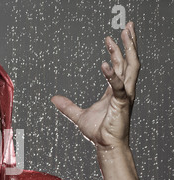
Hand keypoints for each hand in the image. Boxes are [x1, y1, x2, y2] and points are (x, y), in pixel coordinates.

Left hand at [51, 22, 139, 151]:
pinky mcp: (122, 104)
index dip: (116, 51)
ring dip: (128, 50)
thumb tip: (54, 98)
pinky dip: (113, 76)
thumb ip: (67, 106)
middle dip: (129, 43)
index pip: (119, 66)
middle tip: (128, 26)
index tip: (109, 38)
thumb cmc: (98, 132)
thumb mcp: (78, 116)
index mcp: (115, 91)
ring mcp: (125, 96)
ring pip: (131, 67)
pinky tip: (104, 64)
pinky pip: (119, 86)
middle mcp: (123, 90)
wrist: (105, 146)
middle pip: (129, 61)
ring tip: (124, 35)